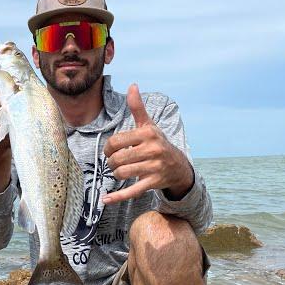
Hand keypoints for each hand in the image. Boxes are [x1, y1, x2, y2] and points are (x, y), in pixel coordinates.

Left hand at [102, 84, 193, 204]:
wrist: (179, 166)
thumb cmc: (158, 143)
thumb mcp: (149, 126)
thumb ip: (138, 108)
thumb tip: (132, 85)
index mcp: (147, 134)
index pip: (116, 141)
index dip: (108, 147)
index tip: (110, 150)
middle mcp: (152, 150)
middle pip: (117, 158)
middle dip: (111, 162)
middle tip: (114, 162)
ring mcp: (154, 167)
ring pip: (122, 173)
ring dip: (116, 174)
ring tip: (119, 171)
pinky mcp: (153, 183)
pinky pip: (132, 191)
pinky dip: (117, 197)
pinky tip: (106, 200)